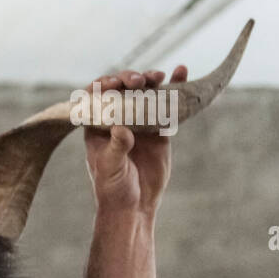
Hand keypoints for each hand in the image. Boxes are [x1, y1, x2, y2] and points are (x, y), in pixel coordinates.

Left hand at [82, 65, 185, 216]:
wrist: (135, 205)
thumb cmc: (113, 188)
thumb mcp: (111, 168)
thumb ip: (116, 147)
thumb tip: (121, 128)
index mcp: (96, 126)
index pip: (96, 98)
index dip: (104, 85)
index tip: (115, 83)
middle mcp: (116, 120)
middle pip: (121, 91)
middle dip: (129, 80)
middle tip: (139, 81)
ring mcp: (138, 123)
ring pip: (144, 94)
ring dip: (150, 81)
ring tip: (158, 76)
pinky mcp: (159, 130)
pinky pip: (166, 106)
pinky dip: (175, 89)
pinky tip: (182, 72)